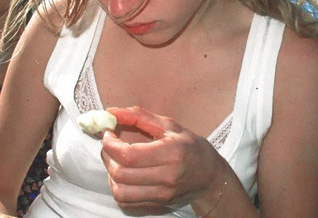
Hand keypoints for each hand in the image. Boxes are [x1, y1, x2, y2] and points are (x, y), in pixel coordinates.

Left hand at [101, 106, 225, 209]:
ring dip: (110, 175)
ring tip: (115, 161)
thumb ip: (138, 116)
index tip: (108, 133)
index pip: (129, 155)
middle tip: (110, 144)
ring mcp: (163, 194)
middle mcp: (167, 177)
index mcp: (171, 153)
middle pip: (121, 174)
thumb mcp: (168, 125)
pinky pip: (126, 203)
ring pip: (120, 192)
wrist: (209, 175)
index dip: (110, 144)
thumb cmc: (189, 146)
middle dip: (107, 156)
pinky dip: (118, 188)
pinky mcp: (158, 205)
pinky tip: (123, 175)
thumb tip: (111, 112)